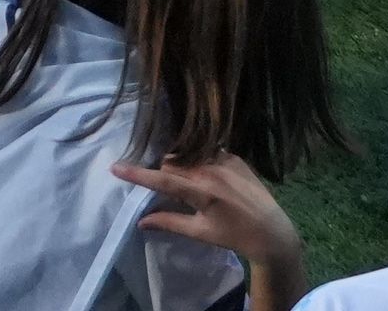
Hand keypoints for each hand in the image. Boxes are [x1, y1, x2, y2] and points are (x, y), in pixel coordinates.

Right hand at [115, 155, 302, 288]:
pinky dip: (199, 161)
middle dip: (163, 173)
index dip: (137, 174)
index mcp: (202, 192)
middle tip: (168, 190)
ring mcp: (225, 159)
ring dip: (180, 164)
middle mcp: (212, 170)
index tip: (115, 167)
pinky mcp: (234, 156)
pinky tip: (208, 177)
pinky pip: (206, 151)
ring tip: (189, 184)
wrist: (272, 231)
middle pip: (172, 162)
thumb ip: (169, 222)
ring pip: (187, 154)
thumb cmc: (234, 236)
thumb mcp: (201, 233)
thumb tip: (140, 222)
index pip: (162, 180)